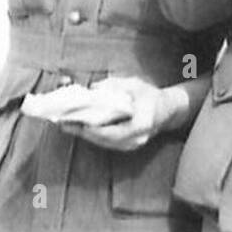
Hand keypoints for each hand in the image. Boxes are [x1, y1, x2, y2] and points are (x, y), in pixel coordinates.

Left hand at [58, 76, 186, 151]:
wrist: (169, 110)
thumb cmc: (152, 96)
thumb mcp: (134, 85)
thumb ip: (114, 86)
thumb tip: (93, 89)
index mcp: (141, 122)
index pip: (110, 129)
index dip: (89, 127)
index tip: (72, 121)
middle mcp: (136, 138)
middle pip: (102, 138)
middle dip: (81, 131)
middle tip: (62, 123)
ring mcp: (132, 145)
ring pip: (103, 142)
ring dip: (84, 134)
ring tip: (67, 125)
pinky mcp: (128, 146)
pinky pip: (107, 142)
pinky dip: (93, 135)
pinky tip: (81, 128)